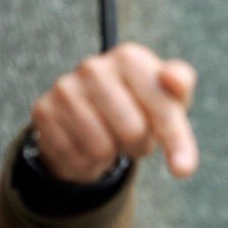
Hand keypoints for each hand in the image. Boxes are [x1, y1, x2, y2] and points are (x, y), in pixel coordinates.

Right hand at [31, 43, 198, 183]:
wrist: (94, 112)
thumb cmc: (143, 103)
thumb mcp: (170, 96)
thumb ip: (181, 86)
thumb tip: (176, 81)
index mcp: (130, 58)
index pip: (161, 106)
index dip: (176, 141)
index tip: (183, 169)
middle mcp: (94, 67)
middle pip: (133, 132)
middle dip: (141, 145)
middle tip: (135, 136)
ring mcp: (65, 88)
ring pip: (103, 148)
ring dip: (114, 154)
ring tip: (112, 137)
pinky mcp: (44, 112)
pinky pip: (77, 158)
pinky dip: (89, 163)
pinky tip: (88, 144)